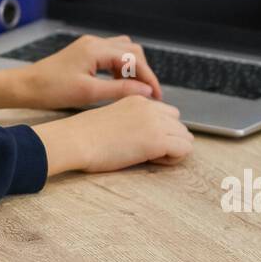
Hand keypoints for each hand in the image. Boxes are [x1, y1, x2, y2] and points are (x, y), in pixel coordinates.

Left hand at [16, 34, 162, 110]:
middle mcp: (95, 42)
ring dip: (132, 69)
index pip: (134, 59)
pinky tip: (118, 85)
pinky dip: (120, 68)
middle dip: (143, 72)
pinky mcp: (84, 53)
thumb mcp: (89, 93)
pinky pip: (110, 55)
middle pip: (132, 51)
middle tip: (148, 94)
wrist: (26, 86)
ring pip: (122, 52)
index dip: (149, 77)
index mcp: (96, 49)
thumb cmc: (52, 90)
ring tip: (134, 91)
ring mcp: (89, 46)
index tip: (156, 95)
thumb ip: (120, 90)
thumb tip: (146, 91)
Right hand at [33, 95, 192, 174]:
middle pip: (179, 124)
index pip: (167, 113)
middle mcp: (150, 107)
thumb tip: (141, 136)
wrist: (75, 140)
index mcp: (138, 100)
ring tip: (149, 158)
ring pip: (185, 137)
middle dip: (169, 140)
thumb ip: (131, 121)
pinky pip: (184, 150)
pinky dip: (173, 159)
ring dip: (172, 149)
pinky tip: (152, 161)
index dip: (160, 131)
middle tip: (147, 153)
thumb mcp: (112, 118)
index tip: (142, 142)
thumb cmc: (84, 135)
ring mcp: (155, 123)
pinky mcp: (157, 140)